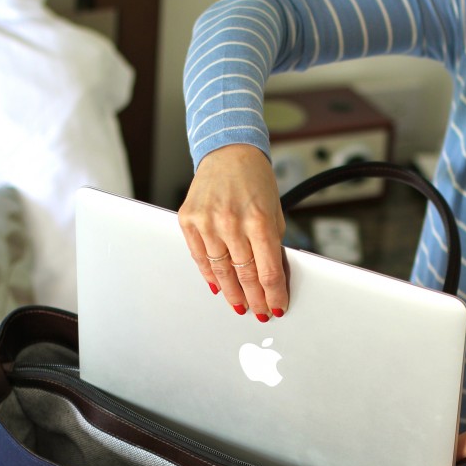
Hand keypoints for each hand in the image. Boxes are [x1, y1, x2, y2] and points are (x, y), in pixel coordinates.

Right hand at [178, 144, 287, 318]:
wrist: (228, 152)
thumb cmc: (255, 181)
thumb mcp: (275, 212)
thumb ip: (273, 245)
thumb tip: (273, 279)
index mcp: (258, 220)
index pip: (268, 271)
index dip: (273, 295)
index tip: (277, 307)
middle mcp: (231, 222)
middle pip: (244, 275)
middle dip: (255, 299)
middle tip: (259, 313)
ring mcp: (207, 222)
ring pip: (221, 271)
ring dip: (232, 293)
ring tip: (241, 305)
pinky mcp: (189, 220)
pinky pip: (200, 258)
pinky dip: (210, 276)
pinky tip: (218, 288)